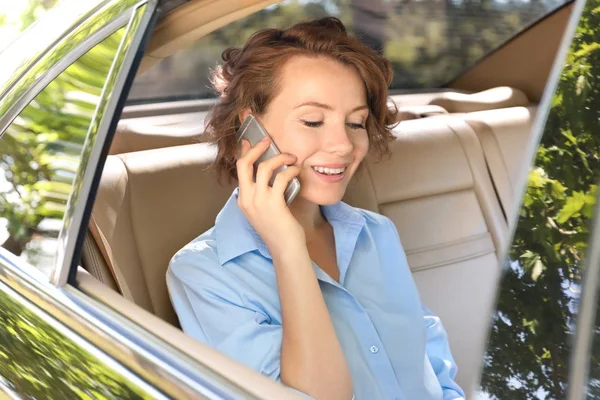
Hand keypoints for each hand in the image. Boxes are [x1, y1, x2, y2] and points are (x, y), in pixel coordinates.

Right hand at [236, 137, 304, 255]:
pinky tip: (297, 171)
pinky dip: (291, 170)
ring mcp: (259, 201)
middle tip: (267, 140)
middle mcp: (247, 199)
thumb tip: (271, 173)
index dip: (244, 152)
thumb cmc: (278, 230)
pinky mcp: (274, 203)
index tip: (248, 141)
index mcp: (243, 200)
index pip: (239, 170)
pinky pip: (282, 178)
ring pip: (265, 168)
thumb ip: (261, 194)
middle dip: (256, 148)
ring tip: (291, 157)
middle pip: (245, 164)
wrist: (285, 249)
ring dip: (280, 158)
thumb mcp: (263, 210)